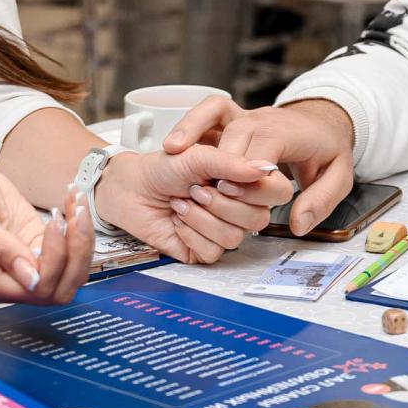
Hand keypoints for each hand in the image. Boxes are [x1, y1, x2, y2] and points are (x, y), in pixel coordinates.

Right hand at [0, 167, 91, 303]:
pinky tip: (73, 201)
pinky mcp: (40, 246)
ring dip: (82, 238)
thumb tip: (32, 280)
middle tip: (76, 212)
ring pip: (72, 271)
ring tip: (77, 202)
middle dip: (77, 251)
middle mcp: (11, 280)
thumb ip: (3, 249)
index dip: (55, 261)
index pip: (36, 289)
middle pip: (61, 286)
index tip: (54, 224)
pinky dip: (79, 227)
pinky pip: (70, 250)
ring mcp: (29, 264)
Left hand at [96, 147, 290, 262]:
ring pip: (234, 237)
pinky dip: (191, 234)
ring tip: (181, 203)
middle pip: (258, 219)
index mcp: (243, 182)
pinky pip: (213, 251)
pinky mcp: (204, 250)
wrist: (130, 188)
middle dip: (221, 204)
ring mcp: (222, 229)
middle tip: (195, 189)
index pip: (276, 192)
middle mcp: (237, 207)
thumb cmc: (162, 168)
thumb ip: (230, 161)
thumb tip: (262, 167)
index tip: (225, 179)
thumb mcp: (196, 155)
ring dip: (202, 219)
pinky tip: (177, 221)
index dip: (255, 190)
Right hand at [163, 98, 356, 235]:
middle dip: (220, 168)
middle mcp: (262, 119)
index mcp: (288, 133)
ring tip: (182, 171)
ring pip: (215, 122)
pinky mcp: (231, 118)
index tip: (241, 196)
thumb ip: (321, 201)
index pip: (264, 151)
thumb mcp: (339, 177)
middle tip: (210, 195)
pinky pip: (206, 113)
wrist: (324, 119)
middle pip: (233, 138)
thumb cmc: (328, 148)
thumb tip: (298, 224)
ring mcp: (244, 115)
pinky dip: (189, 125)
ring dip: (195, 144)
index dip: (251, 176)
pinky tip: (175, 146)